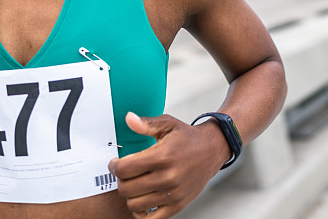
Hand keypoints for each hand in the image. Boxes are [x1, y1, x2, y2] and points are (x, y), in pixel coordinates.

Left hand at [109, 112, 230, 217]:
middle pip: (126, 188)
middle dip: (120, 180)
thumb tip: (129, 118)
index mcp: (162, 156)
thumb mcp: (168, 124)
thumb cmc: (188, 138)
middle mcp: (167, 177)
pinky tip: (143, 199)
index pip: (124, 169)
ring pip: (135, 205)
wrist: (213, 149)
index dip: (114, 166)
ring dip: (130, 195)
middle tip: (125, 173)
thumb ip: (146, 123)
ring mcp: (173, 193)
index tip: (115, 163)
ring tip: (135, 184)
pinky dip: (141, 212)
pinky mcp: (178, 204)